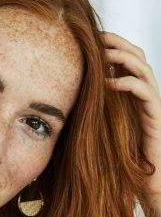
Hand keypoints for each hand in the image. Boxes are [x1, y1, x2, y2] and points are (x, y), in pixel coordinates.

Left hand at [101, 31, 160, 198]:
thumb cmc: (121, 156)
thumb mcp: (101, 126)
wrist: (145, 179)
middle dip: (118, 43)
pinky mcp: (155, 116)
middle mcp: (145, 93)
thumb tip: (65, 99)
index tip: (90, 38)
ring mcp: (152, 103)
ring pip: (143, 68)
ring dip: (123, 57)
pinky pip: (145, 92)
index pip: (126, 58)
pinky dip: (128, 83)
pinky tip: (109, 83)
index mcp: (133, 92)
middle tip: (96, 37)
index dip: (111, 45)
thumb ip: (93, 109)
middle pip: (137, 55)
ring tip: (103, 55)